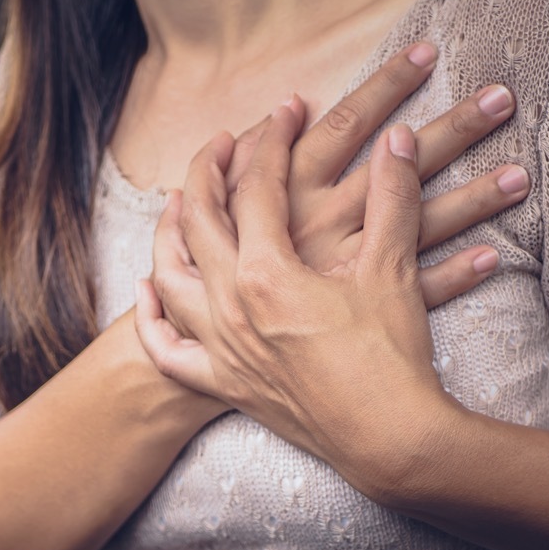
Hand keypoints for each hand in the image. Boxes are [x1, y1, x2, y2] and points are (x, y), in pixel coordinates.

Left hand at [135, 109, 457, 495]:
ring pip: (169, 278)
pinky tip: (150, 292)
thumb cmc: (391, 356)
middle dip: (207, 172)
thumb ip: (393, 196)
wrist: (389, 438)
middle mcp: (229, 307)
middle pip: (198, 222)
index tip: (285, 110)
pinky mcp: (224, 383)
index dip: (271, 141)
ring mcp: (220, 348)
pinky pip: (169, 350)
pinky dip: (153, 318)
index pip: (255, 188)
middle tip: (222, 143)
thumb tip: (399, 137)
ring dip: (169, 234)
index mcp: (266, 272)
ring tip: (179, 206)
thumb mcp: (392, 268)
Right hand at [219, 43, 526, 305]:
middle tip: (502, 95)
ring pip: (420, 227)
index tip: (426, 54)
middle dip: (452, 127)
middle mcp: (321, 226)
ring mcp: (344, 271)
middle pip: (400, 167)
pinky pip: (418, 293)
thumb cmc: (214, 280)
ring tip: (521, 174)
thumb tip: (283, 109)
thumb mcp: (223, 211)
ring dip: (473, 198)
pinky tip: (494, 256)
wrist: (204, 360)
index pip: (343, 125)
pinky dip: (456, 275)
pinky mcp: (358, 314)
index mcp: (286, 195)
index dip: (384, 87)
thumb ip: (249, 162)